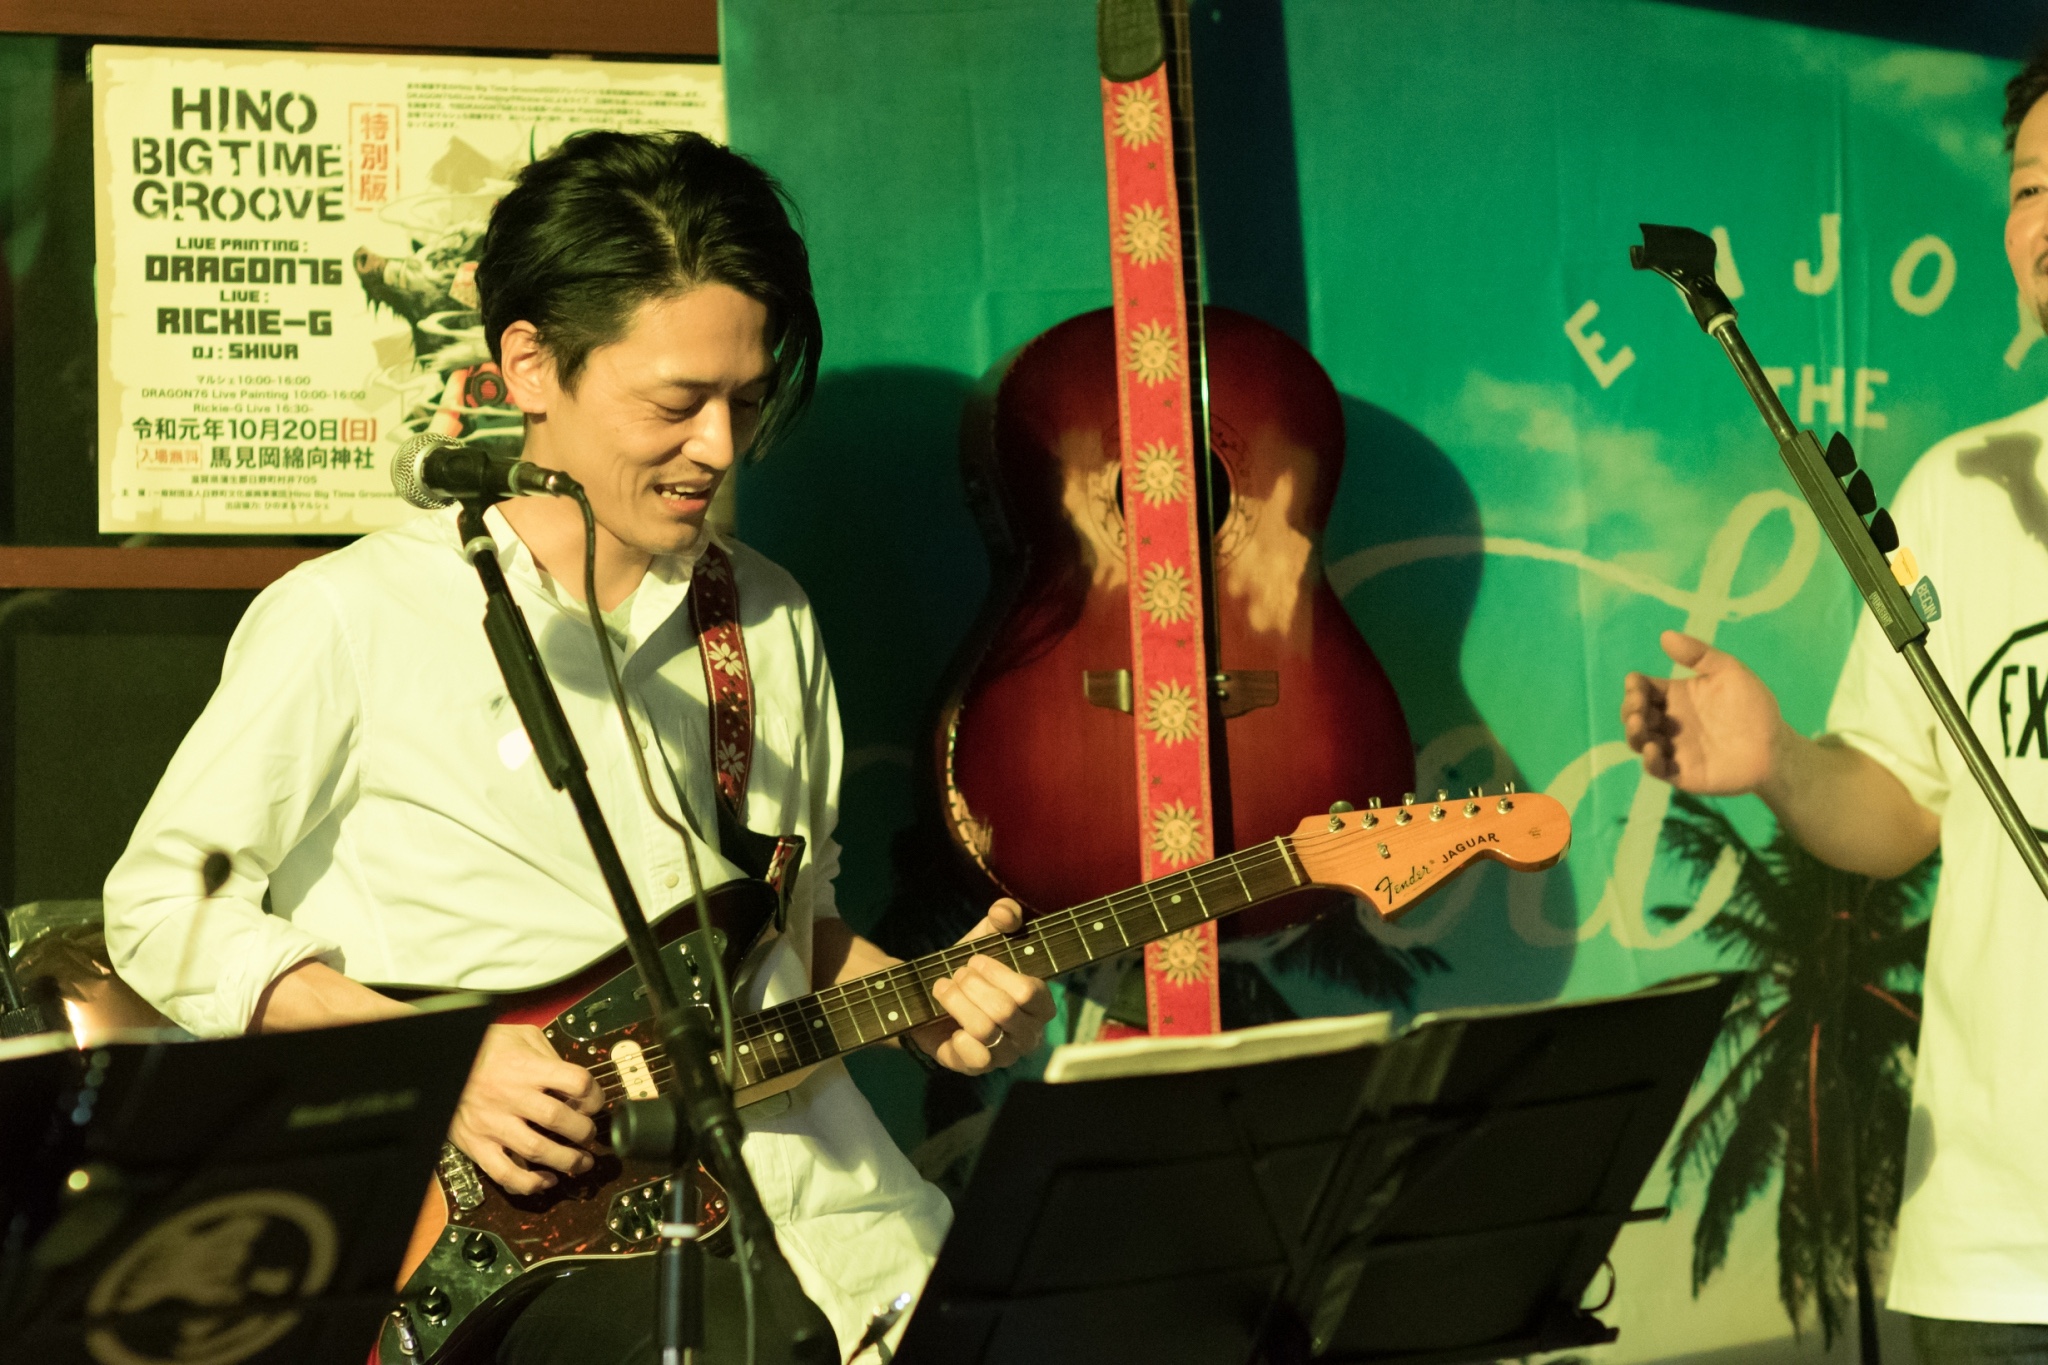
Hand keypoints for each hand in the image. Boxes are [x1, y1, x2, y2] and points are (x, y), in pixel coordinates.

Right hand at [448, 1023, 604, 1194]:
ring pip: (537, 1150)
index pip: (576, 1082)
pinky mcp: (477, 1144)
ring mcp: (493, 1123)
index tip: (595, 1103)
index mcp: (526, 1068)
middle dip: (584, 1132)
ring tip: (581, 1162)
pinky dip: (530, 1183)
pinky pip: (505, 1173)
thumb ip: (550, 1056)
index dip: (595, 1095)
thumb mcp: (522, 1037)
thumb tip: (576, 1083)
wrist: (441, 1062)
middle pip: (559, 1119)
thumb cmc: (486, 1048)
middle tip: (588, 1135)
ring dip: (567, 1161)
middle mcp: (511, 1096)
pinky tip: (546, 1180)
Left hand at [906, 898, 1055, 1074]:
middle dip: (971, 986)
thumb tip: (1003, 912)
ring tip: (943, 989)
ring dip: (957, 1002)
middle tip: (956, 975)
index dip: (997, 973)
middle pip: (1004, 1010)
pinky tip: (948, 1023)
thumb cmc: (971, 968)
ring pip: (985, 1030)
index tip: (975, 960)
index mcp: (1041, 1004)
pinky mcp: (978, 1068)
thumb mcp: (986, 935)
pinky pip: (974, 1058)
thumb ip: (1002, 916)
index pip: (1030, 992)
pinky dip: (957, 1037)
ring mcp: (1005, 1055)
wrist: (935, 995)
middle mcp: (1029, 1034)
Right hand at [1622, 630, 1785, 795]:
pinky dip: (1649, 761)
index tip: (1636, 682)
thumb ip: (1699, 655)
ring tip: (1639, 723)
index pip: (1644, 689)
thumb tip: (1664, 635)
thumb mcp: (1730, 671)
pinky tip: (1653, 750)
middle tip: (1639, 704)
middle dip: (1630, 708)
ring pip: (1639, 741)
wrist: (1775, 747)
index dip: (1634, 685)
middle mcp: (1668, 722)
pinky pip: (1656, 769)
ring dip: (1633, 732)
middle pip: (1635, 714)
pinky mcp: (1680, 772)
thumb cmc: (1753, 707)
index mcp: (1676, 696)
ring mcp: (1672, 748)